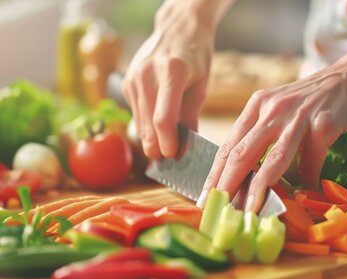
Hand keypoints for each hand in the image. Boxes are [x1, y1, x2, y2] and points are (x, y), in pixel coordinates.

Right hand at [122, 0, 213, 158]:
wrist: (177, 28)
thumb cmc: (196, 56)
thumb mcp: (201, 84)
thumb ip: (192, 115)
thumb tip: (186, 146)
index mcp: (172, 73)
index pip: (164, 119)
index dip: (167, 142)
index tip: (173, 156)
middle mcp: (147, 75)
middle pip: (147, 124)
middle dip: (156, 147)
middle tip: (167, 162)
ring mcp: (133, 78)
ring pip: (139, 122)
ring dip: (149, 139)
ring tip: (163, 151)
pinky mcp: (126, 83)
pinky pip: (135, 113)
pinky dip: (145, 125)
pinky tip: (156, 132)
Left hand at [198, 62, 346, 211]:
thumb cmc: (311, 100)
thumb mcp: (279, 109)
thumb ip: (262, 136)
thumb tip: (248, 175)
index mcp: (257, 106)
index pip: (229, 144)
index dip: (215, 173)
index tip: (205, 197)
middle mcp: (273, 109)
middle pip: (243, 152)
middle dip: (227, 184)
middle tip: (216, 208)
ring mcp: (298, 117)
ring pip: (274, 158)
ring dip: (260, 188)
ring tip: (250, 211)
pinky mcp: (323, 124)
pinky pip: (312, 160)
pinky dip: (308, 181)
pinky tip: (304, 196)